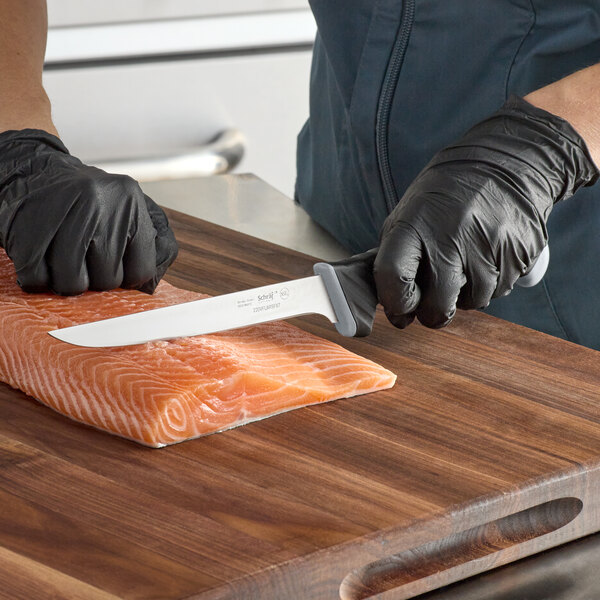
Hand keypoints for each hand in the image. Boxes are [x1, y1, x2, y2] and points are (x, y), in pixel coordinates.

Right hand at [0, 129, 177, 294]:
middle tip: (86, 259)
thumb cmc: (90, 201)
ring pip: (72, 284)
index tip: (115, 266)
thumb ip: (155, 244)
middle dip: (96, 279)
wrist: (33, 170)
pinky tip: (43, 259)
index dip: (127, 277)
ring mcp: (61, 214)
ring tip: (65, 261)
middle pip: (107, 280)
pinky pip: (37, 279)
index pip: (141, 270)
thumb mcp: (131, 209)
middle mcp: (98, 203)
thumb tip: (151, 284)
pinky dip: (39, 278)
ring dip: (67, 282)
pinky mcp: (27, 228)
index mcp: (130, 199)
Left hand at [374, 96, 597, 328]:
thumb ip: (396, 256)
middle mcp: (451, 236)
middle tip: (433, 302)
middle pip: (437, 306)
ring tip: (464, 263)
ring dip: (464, 295)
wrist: (506, 163)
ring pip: (472, 303)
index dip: (395, 303)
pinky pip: (499, 290)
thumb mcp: (409, 214)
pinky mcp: (518, 254)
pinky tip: (487, 256)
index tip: (400, 308)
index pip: (394, 277)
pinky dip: (490, 283)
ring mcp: (487, 246)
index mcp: (415, 224)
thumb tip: (390, 305)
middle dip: (432, 313)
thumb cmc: (446, 196)